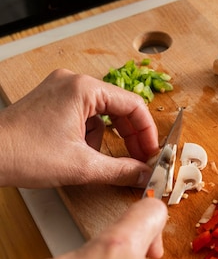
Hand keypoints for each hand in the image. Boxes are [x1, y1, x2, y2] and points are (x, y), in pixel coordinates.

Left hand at [0, 68, 159, 187]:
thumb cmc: (24, 154)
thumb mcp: (81, 167)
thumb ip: (120, 170)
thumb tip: (144, 175)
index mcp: (84, 89)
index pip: (132, 105)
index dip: (147, 132)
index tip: (152, 153)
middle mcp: (73, 82)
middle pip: (118, 107)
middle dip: (130, 136)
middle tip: (139, 160)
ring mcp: (60, 90)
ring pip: (101, 113)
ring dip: (107, 138)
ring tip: (100, 161)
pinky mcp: (50, 102)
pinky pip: (83, 115)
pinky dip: (89, 135)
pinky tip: (81, 154)